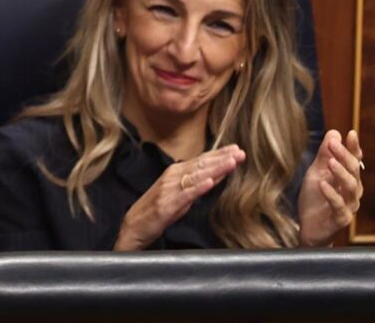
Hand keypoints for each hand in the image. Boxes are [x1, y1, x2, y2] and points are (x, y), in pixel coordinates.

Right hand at [114, 145, 244, 250]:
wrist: (134, 225)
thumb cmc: (157, 209)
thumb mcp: (179, 195)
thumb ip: (195, 185)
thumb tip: (215, 177)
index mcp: (175, 172)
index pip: (201, 160)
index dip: (219, 154)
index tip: (236, 149)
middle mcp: (172, 176)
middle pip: (201, 165)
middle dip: (222, 158)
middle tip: (240, 152)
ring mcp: (170, 189)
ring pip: (196, 176)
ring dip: (215, 168)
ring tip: (231, 162)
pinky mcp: (167, 204)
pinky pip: (186, 194)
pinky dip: (198, 187)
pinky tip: (210, 182)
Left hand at [298, 129, 362, 246]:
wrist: (309, 227)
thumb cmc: (315, 198)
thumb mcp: (316, 173)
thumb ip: (324, 155)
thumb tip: (334, 133)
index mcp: (349, 179)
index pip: (354, 161)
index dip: (354, 147)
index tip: (350, 133)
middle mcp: (353, 191)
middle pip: (354, 171)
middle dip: (344, 156)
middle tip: (333, 144)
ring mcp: (349, 206)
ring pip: (350, 187)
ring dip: (340, 173)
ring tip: (330, 162)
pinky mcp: (342, 219)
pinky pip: (339, 206)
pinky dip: (331, 194)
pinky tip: (323, 183)